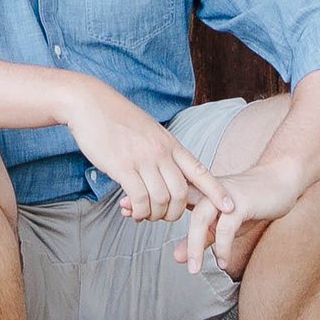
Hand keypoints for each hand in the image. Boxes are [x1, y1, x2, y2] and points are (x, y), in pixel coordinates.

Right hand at [66, 77, 237, 244]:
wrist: (89, 103)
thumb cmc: (116, 118)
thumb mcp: (148, 130)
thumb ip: (161, 151)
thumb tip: (168, 171)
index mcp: (170, 143)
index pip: (200, 170)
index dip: (217, 192)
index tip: (230, 207)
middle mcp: (161, 152)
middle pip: (182, 193)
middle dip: (175, 213)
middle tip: (162, 216)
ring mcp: (142, 159)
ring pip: (161, 200)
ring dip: (154, 215)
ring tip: (144, 214)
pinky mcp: (122, 167)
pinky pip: (140, 199)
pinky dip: (139, 212)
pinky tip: (132, 212)